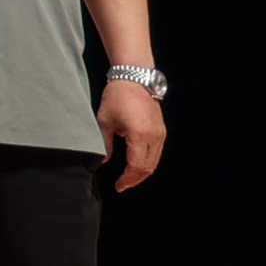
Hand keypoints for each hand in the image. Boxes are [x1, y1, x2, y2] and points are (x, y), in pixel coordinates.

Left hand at [97, 74, 165, 191]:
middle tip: (123, 185)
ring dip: (142, 172)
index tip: (119, 186)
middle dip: (135, 179)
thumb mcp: (105, 121)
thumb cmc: (118, 96)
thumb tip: (104, 160)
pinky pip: (156, 152)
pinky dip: (148, 162)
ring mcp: (160, 133)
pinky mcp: (161, 130)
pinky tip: (137, 164)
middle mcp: (154, 137)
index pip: (136, 166)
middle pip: (148, 167)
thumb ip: (105, 144)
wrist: (134, 78)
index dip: (128, 179)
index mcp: (140, 135)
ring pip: (154, 161)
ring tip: (129, 178)